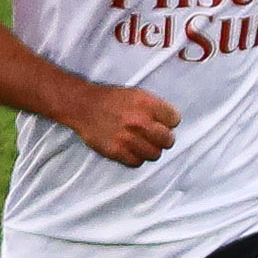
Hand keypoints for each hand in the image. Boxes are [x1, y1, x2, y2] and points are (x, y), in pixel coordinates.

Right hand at [64, 82, 180, 166]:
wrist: (83, 106)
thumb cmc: (111, 100)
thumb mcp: (138, 94)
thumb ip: (156, 108)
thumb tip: (171, 124)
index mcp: (146, 103)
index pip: (174, 119)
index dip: (169, 121)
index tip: (162, 122)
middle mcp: (138, 121)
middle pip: (168, 140)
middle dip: (163, 138)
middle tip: (155, 136)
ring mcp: (127, 138)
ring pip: (155, 154)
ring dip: (150, 149)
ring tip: (142, 143)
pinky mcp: (116, 151)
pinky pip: (137, 162)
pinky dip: (136, 157)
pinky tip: (132, 149)